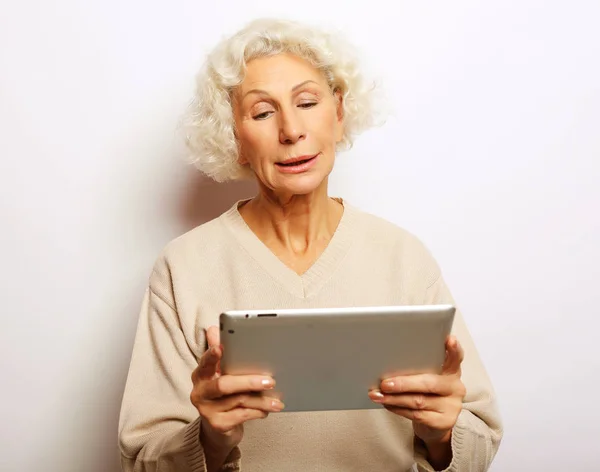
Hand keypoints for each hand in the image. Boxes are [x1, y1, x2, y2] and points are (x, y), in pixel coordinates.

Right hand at [190, 326, 282, 455]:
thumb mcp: (221, 371)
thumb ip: (220, 351)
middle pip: (224, 385)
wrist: (219, 424)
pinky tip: (268, 409)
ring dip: (261, 399)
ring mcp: (207, 410)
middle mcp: (200, 392)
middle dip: (249, 382)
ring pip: (239, 401)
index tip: (220, 348)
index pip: (205, 362)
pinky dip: (257, 411)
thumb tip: (214, 329)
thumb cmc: (224, 392)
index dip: (211, 355)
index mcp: (201, 374)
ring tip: (277, 399)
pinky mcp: (218, 425)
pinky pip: (242, 416)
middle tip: (270, 380)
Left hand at [368, 336, 465, 445]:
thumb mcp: (427, 378)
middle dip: (403, 383)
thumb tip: (388, 363)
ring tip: (378, 395)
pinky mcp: (444, 422)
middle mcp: (455, 387)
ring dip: (394, 398)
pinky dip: (397, 408)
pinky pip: (416, 415)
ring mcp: (452, 406)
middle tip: (384, 383)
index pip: (456, 358)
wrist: (435, 424)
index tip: (450, 340)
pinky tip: (387, 404)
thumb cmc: (427, 394)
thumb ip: (419, 369)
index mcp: (452, 371)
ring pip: (419, 401)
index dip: (454, 349)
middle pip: (429, 383)